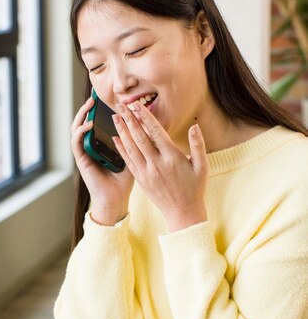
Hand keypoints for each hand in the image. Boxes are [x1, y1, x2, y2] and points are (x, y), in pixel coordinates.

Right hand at [71, 97, 134, 224]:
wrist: (116, 200)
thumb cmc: (125, 180)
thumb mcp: (134, 155)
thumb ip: (137, 140)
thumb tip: (148, 121)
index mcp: (100, 145)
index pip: (97, 123)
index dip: (99, 110)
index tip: (103, 97)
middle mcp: (90, 147)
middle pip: (84, 123)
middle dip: (88, 109)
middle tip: (94, 97)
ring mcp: (84, 153)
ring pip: (76, 129)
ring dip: (81, 116)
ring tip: (89, 106)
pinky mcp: (81, 160)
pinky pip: (76, 143)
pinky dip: (81, 132)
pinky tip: (89, 125)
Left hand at [112, 103, 208, 231]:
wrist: (182, 213)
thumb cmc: (195, 188)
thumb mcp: (202, 166)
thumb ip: (198, 145)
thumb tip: (194, 126)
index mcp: (172, 157)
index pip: (155, 132)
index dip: (145, 117)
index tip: (137, 105)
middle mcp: (157, 164)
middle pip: (139, 138)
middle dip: (129, 120)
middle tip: (120, 106)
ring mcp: (146, 173)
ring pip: (130, 148)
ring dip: (121, 131)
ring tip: (115, 117)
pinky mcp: (140, 180)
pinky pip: (128, 161)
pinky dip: (121, 149)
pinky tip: (115, 138)